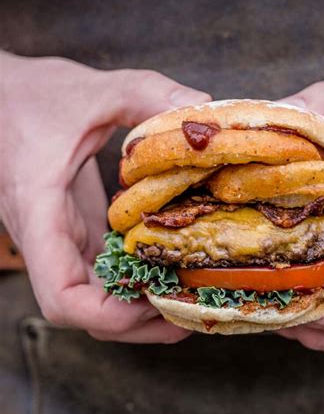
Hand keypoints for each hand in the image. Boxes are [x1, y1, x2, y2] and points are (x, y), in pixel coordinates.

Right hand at [0, 52, 210, 342]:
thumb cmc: (29, 96)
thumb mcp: (91, 90)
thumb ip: (146, 94)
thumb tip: (204, 107)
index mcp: (41, 214)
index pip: (62, 297)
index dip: (110, 315)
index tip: (157, 302)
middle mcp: (48, 240)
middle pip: (86, 314)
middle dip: (138, 323)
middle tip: (193, 309)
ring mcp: (60, 241)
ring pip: (94, 301)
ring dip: (140, 310)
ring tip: (191, 298)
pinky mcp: (73, 233)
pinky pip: (101, 274)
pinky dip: (135, 282)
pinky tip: (172, 268)